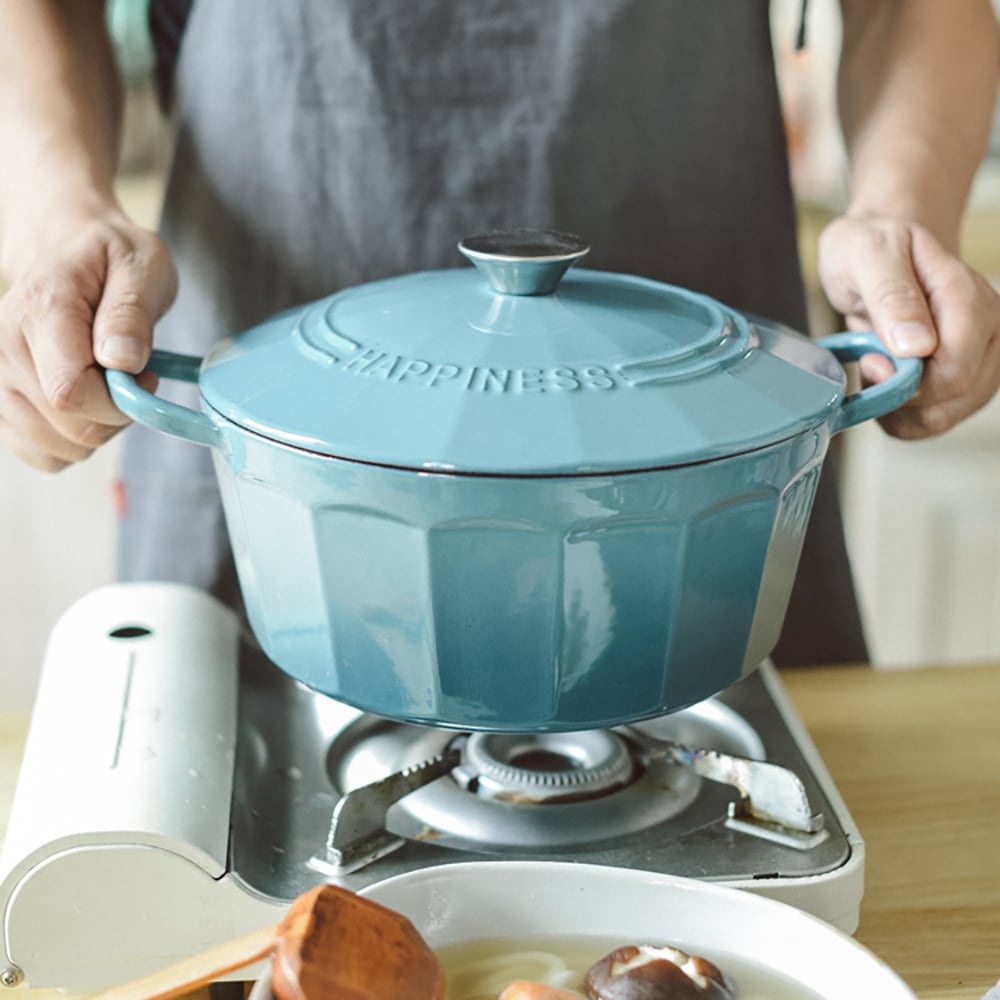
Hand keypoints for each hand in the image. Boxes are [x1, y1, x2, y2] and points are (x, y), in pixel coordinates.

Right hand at [0, 211, 176, 470]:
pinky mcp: (0, 401)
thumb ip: (131, 313)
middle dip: (115, 416)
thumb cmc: (110, 258)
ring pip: (55, 447)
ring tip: (107, 387)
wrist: (67, 251)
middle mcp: (3, 347)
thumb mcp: (141, 266)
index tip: (144, 377)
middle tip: (131, 379)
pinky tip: (86, 407)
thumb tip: (122, 360)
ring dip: (97, 430)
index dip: (119, 401)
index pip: (70, 391)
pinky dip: (73, 443)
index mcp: (39, 311)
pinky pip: (40, 454)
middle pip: (67, 424)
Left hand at [817, 215, 999, 439]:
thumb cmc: (871, 247)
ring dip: (899, 409)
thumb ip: (892, 296)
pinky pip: (934, 421)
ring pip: (946, 415)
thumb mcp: (866, 255)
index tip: (871, 360)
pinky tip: (884, 389)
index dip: (908, 379)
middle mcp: (987, 329)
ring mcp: (981, 357)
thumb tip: (916, 345)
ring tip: (875, 371)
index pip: (956, 367)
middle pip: (954, 395)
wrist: (878, 248)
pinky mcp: (965, 379)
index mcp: (969, 296)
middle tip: (869, 361)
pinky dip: (901, 416)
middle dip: (901, 393)